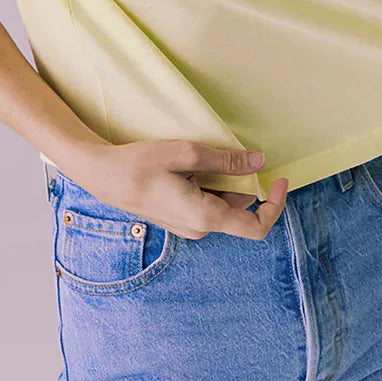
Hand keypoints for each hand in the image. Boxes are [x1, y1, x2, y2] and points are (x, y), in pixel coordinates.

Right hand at [62, 138, 288, 241]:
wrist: (102, 176)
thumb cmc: (139, 164)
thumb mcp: (185, 153)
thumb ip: (225, 160)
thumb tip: (259, 163)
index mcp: (205, 217)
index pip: (257, 226)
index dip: (275, 205)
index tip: (279, 179)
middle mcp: (200, 228)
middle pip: (238, 207)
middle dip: (239, 179)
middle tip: (219, 152)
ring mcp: (188, 226)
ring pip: (222, 202)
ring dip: (220, 179)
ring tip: (193, 158)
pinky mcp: (179, 219)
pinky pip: (206, 202)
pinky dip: (207, 183)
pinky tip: (184, 167)